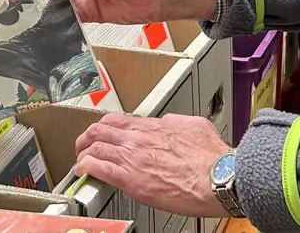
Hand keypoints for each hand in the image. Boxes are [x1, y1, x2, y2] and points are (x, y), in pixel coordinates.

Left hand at [75, 114, 229, 218]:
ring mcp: (133, 158)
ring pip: (95, 146)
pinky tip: (82, 171)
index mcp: (154, 126)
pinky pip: (99, 169)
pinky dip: (86, 167)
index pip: (119, 121)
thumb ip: (175, 124)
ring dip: (83, 152)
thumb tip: (169, 124)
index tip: (104, 133)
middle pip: (101, 129)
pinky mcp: (131, 179)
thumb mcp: (194, 126)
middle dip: (88, 136)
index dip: (106, 127)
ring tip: (80, 159)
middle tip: (84, 144)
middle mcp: (139, 138)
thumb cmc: (212, 158)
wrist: (219, 177)